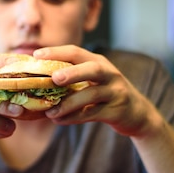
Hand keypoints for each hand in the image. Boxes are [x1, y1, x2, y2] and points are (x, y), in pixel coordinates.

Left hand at [35, 45, 159, 136]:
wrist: (137, 113)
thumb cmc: (105, 94)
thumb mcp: (93, 79)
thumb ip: (72, 77)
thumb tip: (37, 80)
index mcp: (99, 62)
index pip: (77, 52)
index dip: (57, 52)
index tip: (36, 55)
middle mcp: (109, 74)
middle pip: (93, 69)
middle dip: (73, 72)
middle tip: (54, 78)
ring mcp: (115, 92)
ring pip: (92, 94)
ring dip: (69, 103)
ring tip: (50, 111)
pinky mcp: (117, 111)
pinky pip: (93, 114)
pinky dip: (75, 117)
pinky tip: (60, 120)